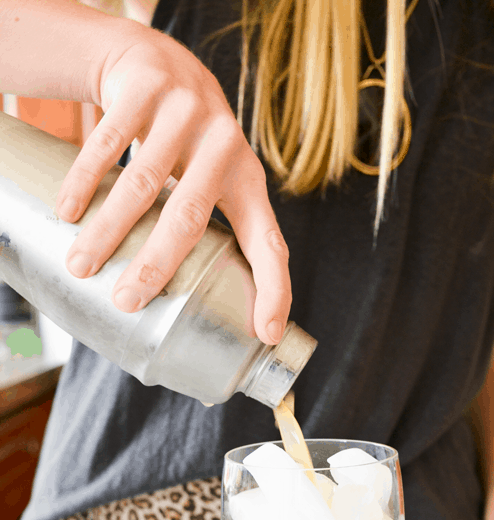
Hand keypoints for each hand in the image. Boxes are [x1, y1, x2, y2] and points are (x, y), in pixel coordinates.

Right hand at [56, 23, 290, 343]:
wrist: (162, 60)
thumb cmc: (191, 145)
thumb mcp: (216, 182)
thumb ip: (211, 232)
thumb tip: (197, 311)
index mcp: (248, 181)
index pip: (270, 242)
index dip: (274, 288)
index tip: (268, 333)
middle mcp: (225, 146)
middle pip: (191, 218)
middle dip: (156, 266)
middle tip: (126, 301)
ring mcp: (187, 113)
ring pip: (144, 183)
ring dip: (108, 230)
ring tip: (81, 267)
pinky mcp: (147, 87)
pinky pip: (109, 141)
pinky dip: (84, 180)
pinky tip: (67, 212)